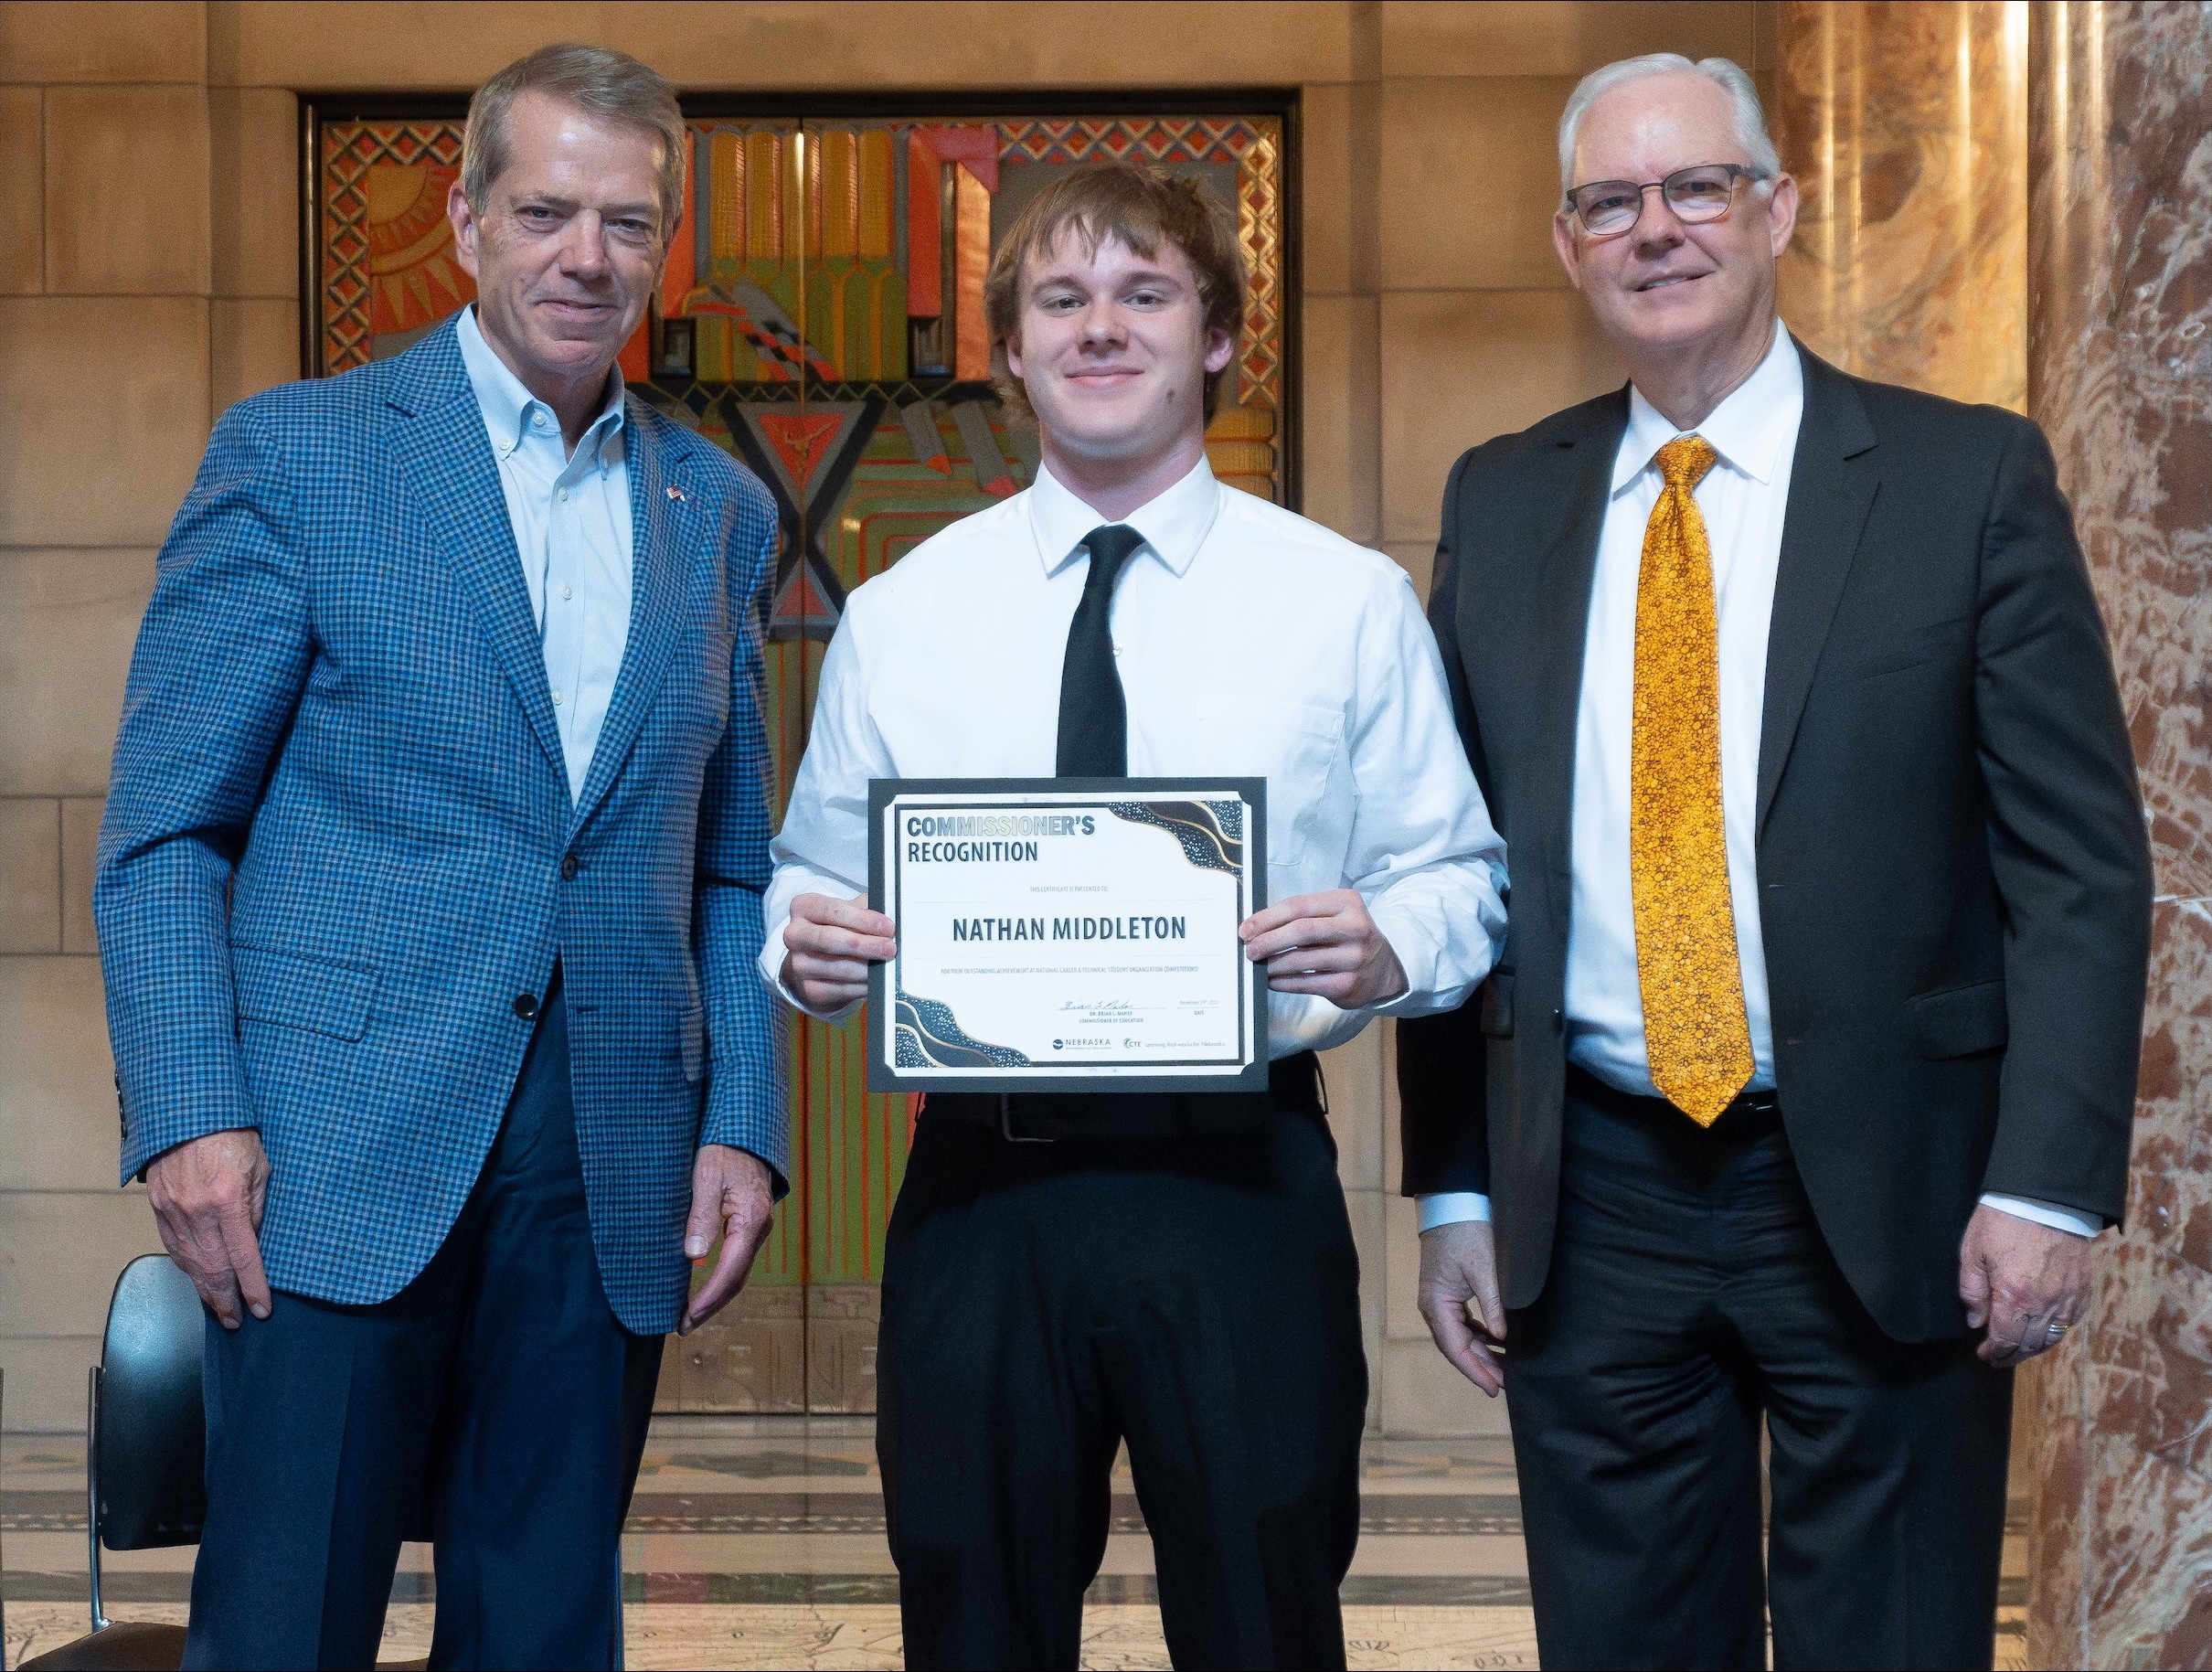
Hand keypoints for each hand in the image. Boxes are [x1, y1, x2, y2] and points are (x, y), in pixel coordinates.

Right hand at [145, 1129, 271, 1329]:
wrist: (188, 1110)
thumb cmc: (234, 1133)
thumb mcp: (261, 1166)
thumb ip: (258, 1207)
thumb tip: (254, 1240)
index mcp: (229, 1202)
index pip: (244, 1258)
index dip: (253, 1288)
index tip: (261, 1310)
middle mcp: (197, 1213)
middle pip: (212, 1271)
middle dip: (225, 1301)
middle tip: (235, 1322)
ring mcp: (173, 1212)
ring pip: (189, 1264)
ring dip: (204, 1291)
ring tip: (218, 1309)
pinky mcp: (158, 1207)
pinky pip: (173, 1247)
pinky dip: (186, 1268)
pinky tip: (196, 1279)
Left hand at [680, 1144, 776, 1335]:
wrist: (745, 1131)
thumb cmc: (724, 1149)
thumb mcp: (707, 1178)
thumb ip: (701, 1217)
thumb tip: (693, 1258)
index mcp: (751, 1219)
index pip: (730, 1270)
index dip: (708, 1299)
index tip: (687, 1318)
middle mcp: (759, 1228)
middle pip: (737, 1279)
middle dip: (712, 1306)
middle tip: (684, 1326)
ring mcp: (756, 1228)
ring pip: (738, 1272)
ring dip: (716, 1296)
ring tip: (691, 1315)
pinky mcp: (749, 1225)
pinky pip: (737, 1260)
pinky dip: (720, 1279)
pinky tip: (703, 1288)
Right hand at [780, 891, 895, 1012]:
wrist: (816, 962)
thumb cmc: (837, 929)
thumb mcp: (848, 912)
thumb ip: (866, 910)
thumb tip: (888, 920)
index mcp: (803, 907)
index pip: (833, 910)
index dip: (863, 920)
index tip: (887, 927)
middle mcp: (794, 935)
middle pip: (831, 940)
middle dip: (865, 945)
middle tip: (889, 948)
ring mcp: (799, 964)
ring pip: (840, 967)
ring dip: (869, 967)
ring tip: (886, 964)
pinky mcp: (809, 989)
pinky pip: (843, 989)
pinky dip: (864, 985)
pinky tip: (876, 980)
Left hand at [1239, 889, 1408, 1008]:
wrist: (1384, 967)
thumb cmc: (1348, 937)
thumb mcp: (1336, 914)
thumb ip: (1304, 915)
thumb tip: (1258, 927)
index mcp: (1346, 903)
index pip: (1299, 906)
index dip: (1267, 917)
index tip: (1246, 928)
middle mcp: (1354, 928)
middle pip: (1300, 931)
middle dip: (1268, 940)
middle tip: (1250, 949)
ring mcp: (1353, 957)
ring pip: (1301, 959)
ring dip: (1272, 964)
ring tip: (1259, 965)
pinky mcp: (1348, 984)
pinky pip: (1306, 983)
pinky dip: (1283, 982)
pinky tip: (1273, 980)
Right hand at [1417, 1219, 1505, 1395]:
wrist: (1453, 1206)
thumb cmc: (1467, 1233)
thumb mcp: (1484, 1269)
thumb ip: (1492, 1305)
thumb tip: (1502, 1337)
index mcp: (1436, 1304)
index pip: (1455, 1348)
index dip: (1475, 1371)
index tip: (1494, 1389)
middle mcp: (1433, 1307)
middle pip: (1456, 1347)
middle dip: (1480, 1367)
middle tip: (1506, 1385)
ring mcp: (1440, 1301)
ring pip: (1460, 1338)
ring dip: (1481, 1354)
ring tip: (1505, 1369)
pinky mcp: (1449, 1295)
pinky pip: (1463, 1325)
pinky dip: (1480, 1337)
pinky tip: (1497, 1344)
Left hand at [1958, 1203, 2092, 1366]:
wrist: (2046, 1197)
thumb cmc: (2003, 1220)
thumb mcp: (1973, 1251)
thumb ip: (1972, 1290)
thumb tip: (1975, 1321)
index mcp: (2014, 1296)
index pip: (2004, 1339)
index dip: (1993, 1352)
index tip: (1984, 1355)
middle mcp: (2045, 1303)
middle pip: (2029, 1344)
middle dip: (2012, 1355)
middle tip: (1998, 1358)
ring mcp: (2068, 1296)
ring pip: (2053, 1337)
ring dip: (2034, 1348)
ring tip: (2019, 1350)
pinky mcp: (2083, 1287)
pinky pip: (2071, 1320)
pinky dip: (2057, 1331)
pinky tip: (2045, 1331)